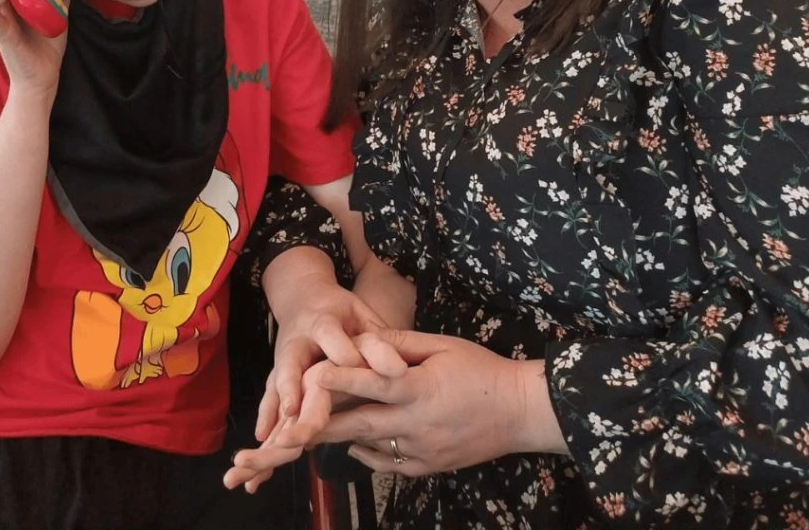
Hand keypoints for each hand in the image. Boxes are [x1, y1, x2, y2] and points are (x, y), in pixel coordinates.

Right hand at [263, 277, 404, 436]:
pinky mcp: (278, 373)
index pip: (333, 341)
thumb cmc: (340, 309)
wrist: (302, 298)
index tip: (362, 376)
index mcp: (322, 321)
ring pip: (276, 385)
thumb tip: (398, 368)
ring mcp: (283, 358)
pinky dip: (267, 417)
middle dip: (292, 389)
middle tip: (293, 411)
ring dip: (274, 410)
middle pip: (292, 365)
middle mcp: (297, 341)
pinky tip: (264, 439)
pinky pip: (270, 396)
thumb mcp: (360, 313)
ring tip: (274, 437)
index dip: (348, 358)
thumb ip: (377, 338)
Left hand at [313, 330, 566, 476]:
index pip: (373, 384)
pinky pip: (387, 462)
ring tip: (307, 434)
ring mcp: (422, 451)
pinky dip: (367, 452)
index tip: (313, 375)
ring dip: (339, 440)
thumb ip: (402, 345)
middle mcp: (417, 424)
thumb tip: (367, 340)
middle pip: (360, 424)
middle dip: (322, 424)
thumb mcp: (443, 346)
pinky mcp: (428, 468)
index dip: (341, 380)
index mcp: (420, 389)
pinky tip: (352, 443)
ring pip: (369, 447)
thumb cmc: (482, 370)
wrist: (520, 412)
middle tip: (289, 425)